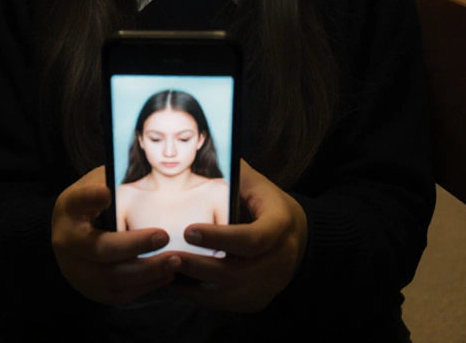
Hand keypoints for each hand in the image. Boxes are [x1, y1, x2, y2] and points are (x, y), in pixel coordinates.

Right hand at [51, 166, 182, 304]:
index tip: (107, 193)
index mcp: (69, 210)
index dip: (91, 198)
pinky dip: (144, 286)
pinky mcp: (91, 289)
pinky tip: (165, 274)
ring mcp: (77, 271)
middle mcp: (67, 243)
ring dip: (146, 271)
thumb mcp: (97, 183)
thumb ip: (114, 181)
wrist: (71, 234)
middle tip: (164, 236)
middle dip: (135, 245)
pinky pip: (119, 294)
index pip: (78, 202)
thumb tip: (145, 178)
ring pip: (112, 278)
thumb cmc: (92, 204)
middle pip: (100, 249)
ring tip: (174, 261)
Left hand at [168, 160, 308, 312]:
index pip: (252, 239)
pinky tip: (179, 282)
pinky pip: (225, 304)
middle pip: (236, 273)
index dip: (219, 238)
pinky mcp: (258, 300)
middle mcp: (280, 260)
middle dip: (198, 267)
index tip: (188, 231)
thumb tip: (199, 161)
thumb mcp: (257, 184)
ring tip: (167, 270)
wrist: (298, 236)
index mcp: (281, 226)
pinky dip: (200, 296)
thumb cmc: (268, 204)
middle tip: (169, 256)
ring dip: (194, 284)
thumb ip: (232, 174)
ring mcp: (271, 285)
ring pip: (228, 293)